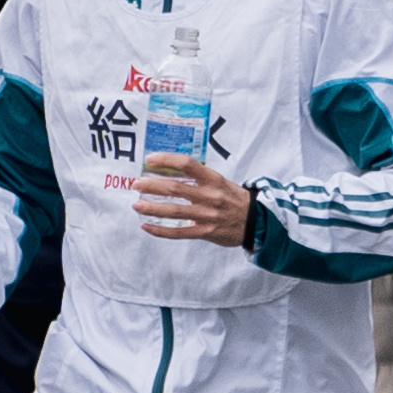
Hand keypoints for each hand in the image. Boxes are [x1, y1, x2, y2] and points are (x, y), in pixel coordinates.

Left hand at [133, 154, 254, 245]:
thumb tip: (170, 168)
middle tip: (136, 184)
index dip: (167, 160)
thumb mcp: (220, 182)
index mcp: (213, 179)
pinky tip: (146, 226)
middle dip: (152, 186)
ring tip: (136, 206)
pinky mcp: (205, 232)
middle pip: (176, 188)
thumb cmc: (233, 199)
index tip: (149, 159)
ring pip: (174, 211)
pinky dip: (161, 230)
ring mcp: (207, 215)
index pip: (187, 164)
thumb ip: (198, 177)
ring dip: (152, 208)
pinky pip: (179, 232)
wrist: (256, 222)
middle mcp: (209, 196)